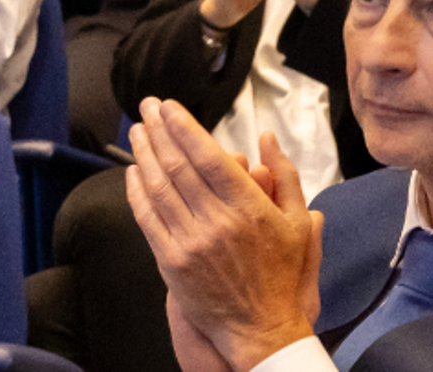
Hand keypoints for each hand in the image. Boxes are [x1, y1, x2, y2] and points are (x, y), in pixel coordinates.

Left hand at [125, 99, 321, 371]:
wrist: (260, 325)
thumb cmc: (281, 272)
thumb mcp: (298, 220)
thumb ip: (285, 175)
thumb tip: (267, 137)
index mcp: (249, 207)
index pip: (208, 157)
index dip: (184, 128)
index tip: (170, 106)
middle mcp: (216, 222)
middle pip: (178, 166)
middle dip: (159, 131)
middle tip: (148, 107)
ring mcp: (190, 242)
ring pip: (159, 188)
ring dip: (145, 155)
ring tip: (138, 131)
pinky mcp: (171, 261)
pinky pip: (148, 219)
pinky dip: (137, 192)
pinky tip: (134, 172)